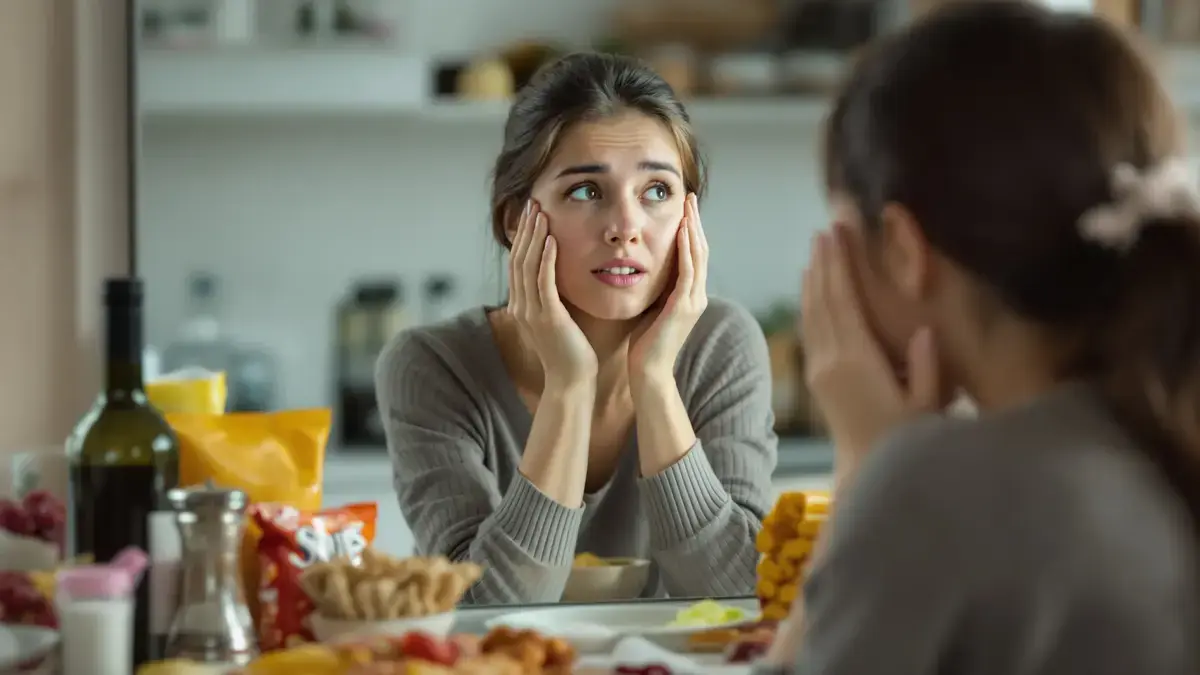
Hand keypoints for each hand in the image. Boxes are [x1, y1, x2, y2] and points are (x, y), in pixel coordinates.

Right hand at [508, 201, 596, 389]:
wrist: (572, 382)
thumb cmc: (571, 353)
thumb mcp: (556, 320)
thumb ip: (552, 299)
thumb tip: (558, 278)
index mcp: (521, 306)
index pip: (518, 263)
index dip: (523, 237)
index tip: (531, 214)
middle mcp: (521, 306)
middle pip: (518, 259)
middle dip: (525, 230)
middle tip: (532, 203)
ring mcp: (531, 312)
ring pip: (527, 266)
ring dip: (534, 237)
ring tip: (541, 213)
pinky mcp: (547, 317)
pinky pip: (543, 282)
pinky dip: (546, 259)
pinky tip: (553, 240)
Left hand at [629, 193, 708, 382]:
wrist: (648, 373)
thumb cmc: (644, 345)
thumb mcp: (652, 309)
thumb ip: (655, 290)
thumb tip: (645, 270)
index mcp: (690, 296)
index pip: (694, 256)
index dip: (692, 231)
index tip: (685, 209)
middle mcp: (697, 296)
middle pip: (701, 250)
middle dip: (696, 222)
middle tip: (690, 197)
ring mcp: (693, 301)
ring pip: (698, 257)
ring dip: (694, 229)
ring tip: (688, 206)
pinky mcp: (683, 307)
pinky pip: (688, 271)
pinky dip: (686, 249)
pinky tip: (682, 231)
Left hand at [800, 224, 939, 469]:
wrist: (867, 471)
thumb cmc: (907, 439)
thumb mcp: (928, 405)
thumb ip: (926, 368)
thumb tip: (925, 330)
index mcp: (857, 360)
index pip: (844, 302)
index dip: (839, 266)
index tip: (836, 235)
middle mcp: (830, 360)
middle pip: (822, 301)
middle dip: (823, 264)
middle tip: (824, 230)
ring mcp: (819, 369)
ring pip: (811, 314)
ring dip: (813, 279)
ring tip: (816, 250)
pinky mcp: (816, 378)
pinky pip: (810, 330)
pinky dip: (810, 303)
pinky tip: (812, 289)